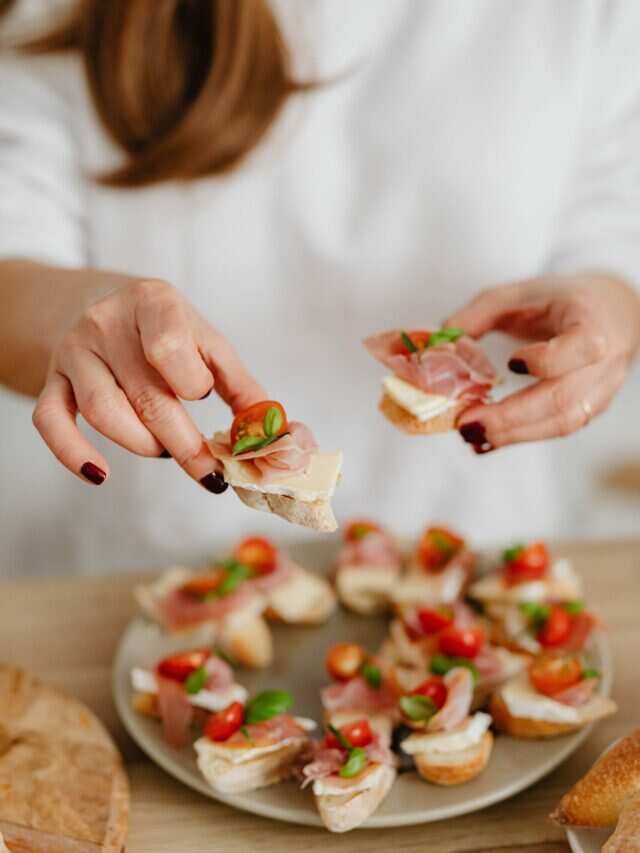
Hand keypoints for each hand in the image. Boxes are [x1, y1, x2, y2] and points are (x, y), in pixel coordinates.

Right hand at [33, 278, 264, 486]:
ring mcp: (74, 351)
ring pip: (103, 412)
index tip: (205, 400)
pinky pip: (51, 420)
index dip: (193, 386)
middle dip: (183, 445)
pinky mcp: (52, 379)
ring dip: (142, 445)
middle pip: (146, 396)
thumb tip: (272, 432)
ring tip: (163, 450)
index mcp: (153, 302)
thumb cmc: (164, 330)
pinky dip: (73, 453)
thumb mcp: (205, 342)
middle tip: (209, 471)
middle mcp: (107, 322)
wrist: (95, 305)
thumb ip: (240, 384)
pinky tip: (99, 474)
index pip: (169, 348)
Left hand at [446, 274, 639, 452]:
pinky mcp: (591, 409)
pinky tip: (488, 439)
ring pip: (563, 422)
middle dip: (512, 416)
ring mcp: (601, 390)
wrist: (611, 312)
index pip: (583, 346)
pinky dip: (521, 436)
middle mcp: (604, 361)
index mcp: (592, 321)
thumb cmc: (561, 301)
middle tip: (468, 424)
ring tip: (472, 436)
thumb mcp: (521, 292)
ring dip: (514, 434)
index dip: (548, 359)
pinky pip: (559, 428)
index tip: (512, 363)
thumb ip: (481, 311)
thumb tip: (444, 335)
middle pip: (564, 398)